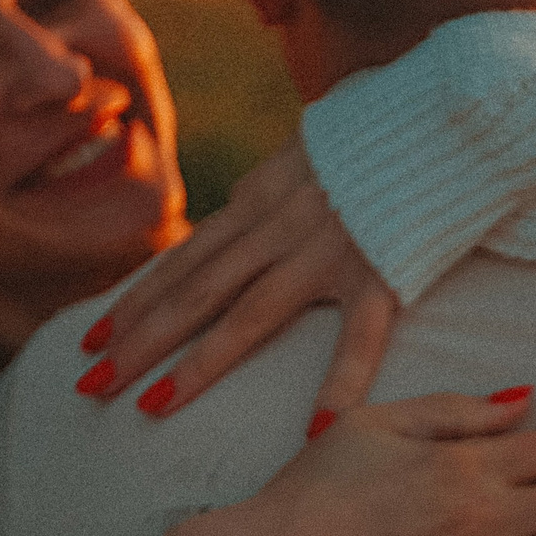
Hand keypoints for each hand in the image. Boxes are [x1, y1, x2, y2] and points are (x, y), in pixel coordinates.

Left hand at [79, 139, 398, 422]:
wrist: (446, 106)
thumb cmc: (380, 135)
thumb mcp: (303, 157)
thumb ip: (268, 197)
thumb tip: (231, 222)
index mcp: (260, 200)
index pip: (184, 259)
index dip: (135, 300)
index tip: (92, 339)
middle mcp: (280, 227)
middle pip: (195, 293)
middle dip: (138, 341)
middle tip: (89, 385)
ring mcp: (328, 250)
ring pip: (249, 314)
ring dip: (198, 364)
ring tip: (152, 407)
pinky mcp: (383, 270)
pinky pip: (360, 337)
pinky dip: (340, 383)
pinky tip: (316, 428)